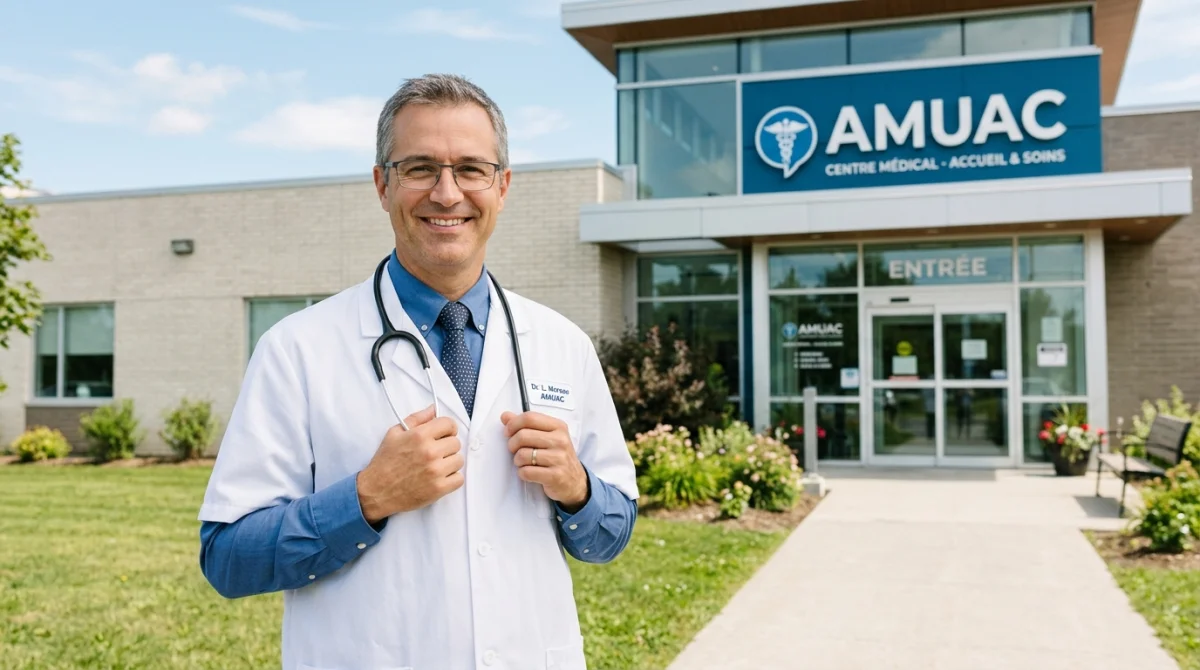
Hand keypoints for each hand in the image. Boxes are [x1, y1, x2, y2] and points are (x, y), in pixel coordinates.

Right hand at [356, 405, 462, 523]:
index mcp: (419, 435)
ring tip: (435, 466)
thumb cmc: (385, 462)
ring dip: (450, 462)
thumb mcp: (394, 433)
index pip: (449, 424)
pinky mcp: (439, 488)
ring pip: (459, 460)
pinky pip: (459, 479)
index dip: (447, 428)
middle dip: (447, 446)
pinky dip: (451, 479)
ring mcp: (436, 471)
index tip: (443, 434)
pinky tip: (438, 477)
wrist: (377, 491)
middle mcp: (430, 452)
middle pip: (456, 442)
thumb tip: (433, 409)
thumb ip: (416, 419)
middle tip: (435, 453)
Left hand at [502, 411, 588, 512]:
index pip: (530, 417)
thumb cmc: (557, 457)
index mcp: (558, 427)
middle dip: (512, 444)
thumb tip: (505, 416)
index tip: (508, 432)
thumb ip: (526, 425)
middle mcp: (560, 440)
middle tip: (514, 450)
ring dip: (517, 461)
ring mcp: (559, 458)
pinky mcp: (555, 476)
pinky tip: (528, 473)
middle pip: (523, 435)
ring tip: (523, 463)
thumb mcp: (546, 437)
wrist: (575, 482)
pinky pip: (527, 472)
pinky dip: (522, 473)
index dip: (513, 424)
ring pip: (523, 455)